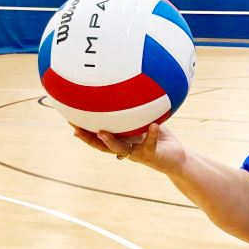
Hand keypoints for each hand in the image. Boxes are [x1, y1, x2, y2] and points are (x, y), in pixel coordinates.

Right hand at [71, 122, 186, 173]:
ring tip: (102, 133)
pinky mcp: (152, 155)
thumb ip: (137, 111)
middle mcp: (126, 149)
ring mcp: (138, 154)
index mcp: (122, 141)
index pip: (99, 137)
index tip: (70, 121)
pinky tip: (153, 125)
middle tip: (75, 130)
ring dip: (111, 142)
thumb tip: (128, 89)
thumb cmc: (159, 138)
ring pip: (120, 149)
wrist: (177, 158)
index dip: (85, 131)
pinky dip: (152, 134)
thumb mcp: (146, 122)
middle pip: (102, 146)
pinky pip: (150, 144)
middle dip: (88, 139)